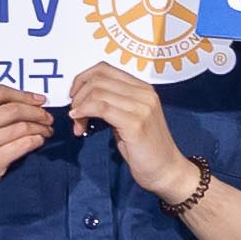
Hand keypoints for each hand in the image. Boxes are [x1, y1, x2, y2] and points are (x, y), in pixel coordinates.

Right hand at [0, 81, 58, 210]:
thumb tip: (30, 101)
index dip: (23, 95)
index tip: (39, 100)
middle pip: (11, 110)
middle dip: (36, 112)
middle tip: (47, 117)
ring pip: (20, 127)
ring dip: (39, 127)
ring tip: (46, 130)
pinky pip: (23, 144)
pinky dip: (36, 140)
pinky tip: (39, 140)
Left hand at [69, 64, 206, 204]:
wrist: (166, 171)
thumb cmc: (145, 149)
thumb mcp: (128, 119)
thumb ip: (113, 104)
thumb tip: (83, 97)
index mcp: (143, 88)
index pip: (105, 68)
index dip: (83, 79)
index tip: (74, 97)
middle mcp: (144, 93)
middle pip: (98, 78)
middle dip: (78, 95)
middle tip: (74, 114)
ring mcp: (142, 107)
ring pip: (97, 92)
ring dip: (79, 107)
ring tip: (77, 124)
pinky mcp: (136, 123)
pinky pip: (101, 108)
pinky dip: (84, 113)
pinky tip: (79, 124)